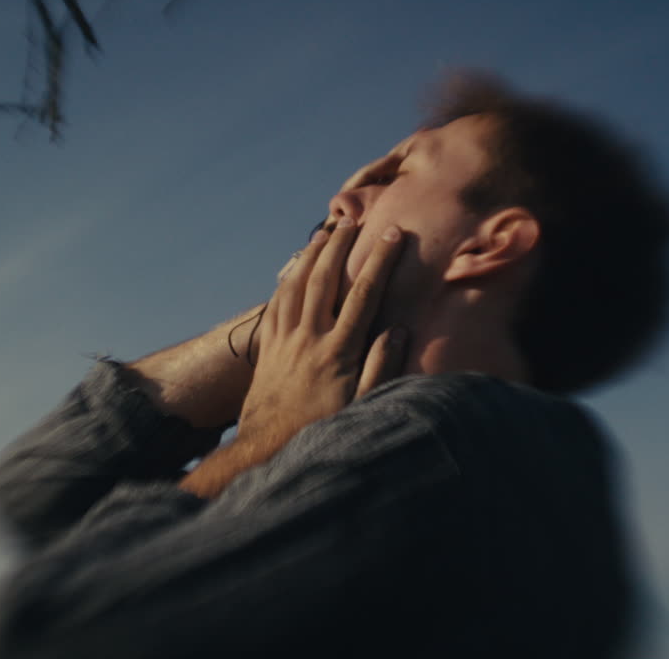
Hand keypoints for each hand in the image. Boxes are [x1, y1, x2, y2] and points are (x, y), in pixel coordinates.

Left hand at [237, 216, 406, 443]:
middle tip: (354, 220)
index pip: (364, 294)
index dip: (379, 261)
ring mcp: (285, 341)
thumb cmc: (323, 430)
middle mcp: (310, 339)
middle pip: (326, 279)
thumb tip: (399, 330)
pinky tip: (295, 269)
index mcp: (339, 352)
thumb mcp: (361, 406)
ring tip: (326, 233)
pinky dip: (288, 280)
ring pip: (297, 285)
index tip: (393, 235)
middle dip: (342, 246)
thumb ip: (382, 368)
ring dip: (312, 256)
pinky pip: (277, 303)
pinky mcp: (269, 347)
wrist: (269, 448)